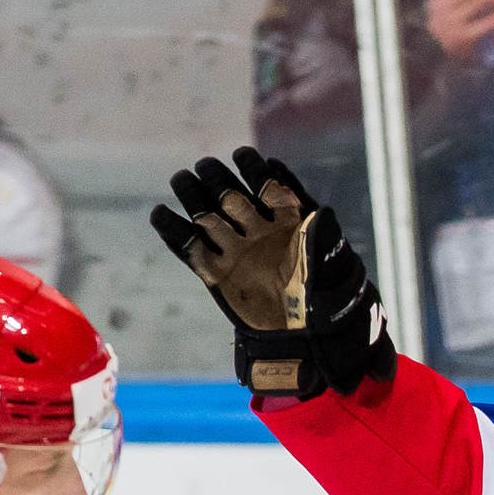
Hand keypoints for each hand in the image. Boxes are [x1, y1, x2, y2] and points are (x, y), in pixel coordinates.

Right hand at [150, 149, 394, 397]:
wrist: (307, 338)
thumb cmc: (327, 300)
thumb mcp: (333, 265)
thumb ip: (325, 237)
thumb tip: (322, 213)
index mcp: (287, 225)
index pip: (269, 188)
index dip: (256, 171)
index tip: (244, 156)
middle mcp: (259, 235)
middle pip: (231, 198)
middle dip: (218, 180)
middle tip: (204, 166)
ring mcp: (236, 254)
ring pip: (208, 218)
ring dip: (194, 199)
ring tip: (181, 180)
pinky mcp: (217, 276)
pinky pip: (191, 251)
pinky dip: (175, 233)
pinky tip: (160, 214)